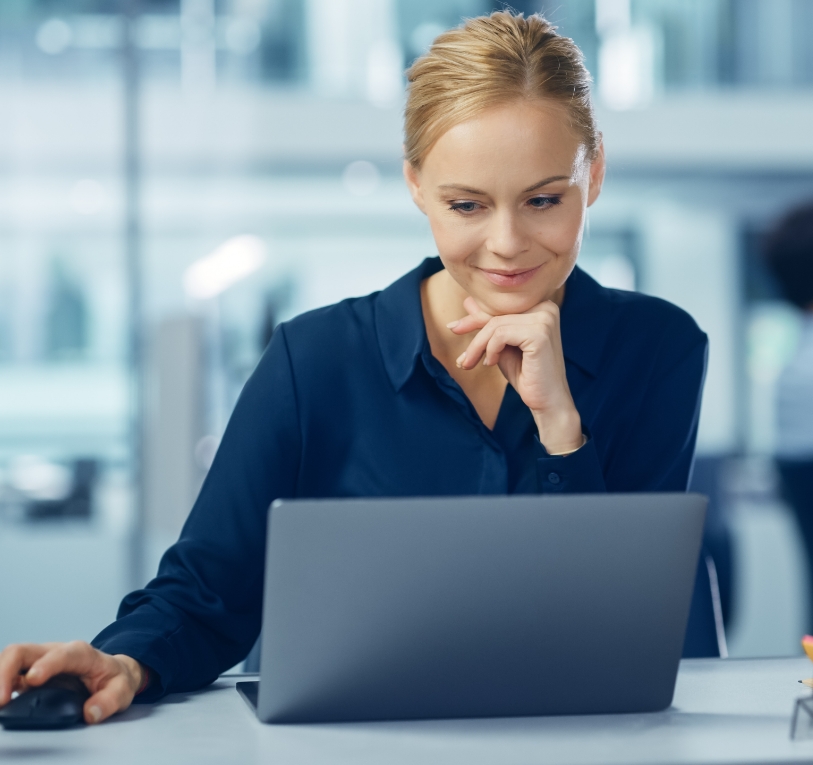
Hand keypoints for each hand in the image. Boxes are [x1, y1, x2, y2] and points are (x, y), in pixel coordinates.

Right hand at [0, 641, 144, 723]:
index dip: (46, 664)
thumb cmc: (114, 678)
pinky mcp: (30, 674)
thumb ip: (110, 700)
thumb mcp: (123, 689)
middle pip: (23, 651)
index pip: (61, 654)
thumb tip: (91, 712)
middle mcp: (56, 653)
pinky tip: (2, 700)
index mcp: (81, 654)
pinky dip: (3, 684)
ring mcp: (40, 662)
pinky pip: (11, 674)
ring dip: (0, 678)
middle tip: (2, 699)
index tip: (33, 680)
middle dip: (6, 671)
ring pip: (12, 660)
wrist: (113, 672)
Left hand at [448, 296, 582, 452]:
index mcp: (540, 305)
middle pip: (497, 313)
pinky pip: (501, 334)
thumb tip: (468, 302)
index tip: (453, 327)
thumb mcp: (502, 345)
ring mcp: (545, 319)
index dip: (475, 317)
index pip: (500, 306)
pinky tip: (491, 363)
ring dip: (478, 346)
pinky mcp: (539, 333)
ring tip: (472, 363)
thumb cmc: (526, 373)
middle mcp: (546, 307)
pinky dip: (490, 349)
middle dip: (472, 330)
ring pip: (495, 324)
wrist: (547, 401)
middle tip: (459, 352)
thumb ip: (489, 324)